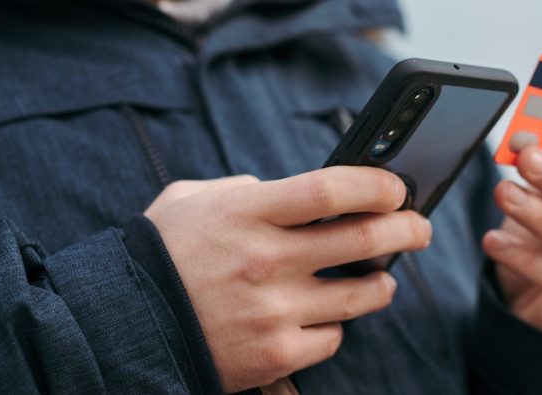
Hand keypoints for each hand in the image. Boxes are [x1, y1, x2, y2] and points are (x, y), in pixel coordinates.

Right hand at [144, 168, 431, 392]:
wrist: (121, 327)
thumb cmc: (160, 255)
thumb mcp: (195, 200)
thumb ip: (248, 186)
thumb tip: (296, 192)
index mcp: (248, 213)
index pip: (332, 189)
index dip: (377, 185)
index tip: (397, 187)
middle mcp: (266, 260)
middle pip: (365, 239)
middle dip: (408, 229)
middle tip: (420, 227)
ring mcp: (273, 312)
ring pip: (362, 295)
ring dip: (383, 283)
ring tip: (383, 277)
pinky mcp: (274, 356)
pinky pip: (332, 339)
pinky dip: (335, 327)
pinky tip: (326, 316)